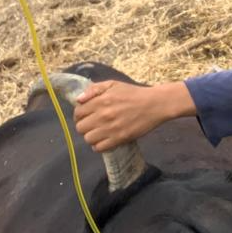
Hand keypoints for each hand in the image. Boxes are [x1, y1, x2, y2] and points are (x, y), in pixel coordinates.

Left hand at [73, 80, 194, 149]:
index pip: (77, 113)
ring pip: (88, 139)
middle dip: (84, 126)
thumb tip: (78, 100)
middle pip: (80, 128)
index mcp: (100, 101)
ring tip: (98, 132)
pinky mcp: (119, 139)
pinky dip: (99, 145)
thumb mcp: (113, 84)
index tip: (85, 115)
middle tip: (92, 124)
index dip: (79, 115)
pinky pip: (99, 148)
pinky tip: (104, 139)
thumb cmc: (133, 93)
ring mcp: (111, 129)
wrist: (154, 104)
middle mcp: (103, 115)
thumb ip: (94, 89)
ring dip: (91, 136)